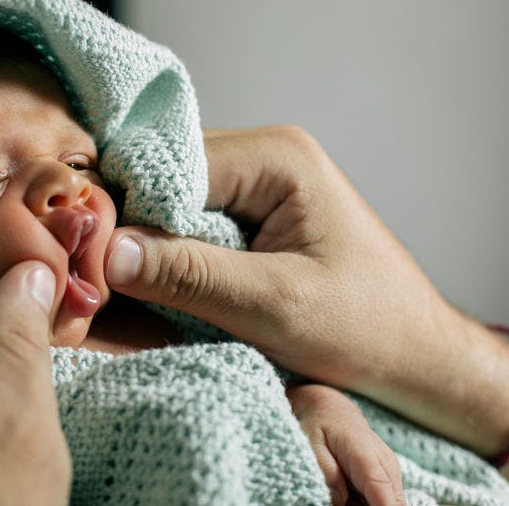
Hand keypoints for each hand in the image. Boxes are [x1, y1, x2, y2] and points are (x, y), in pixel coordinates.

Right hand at [104, 125, 508, 457]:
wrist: (416, 354)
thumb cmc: (367, 328)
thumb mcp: (274, 307)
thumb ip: (191, 275)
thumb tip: (108, 250)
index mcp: (277, 157)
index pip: (168, 164)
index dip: (124, 210)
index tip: (92, 261)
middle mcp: (265, 154)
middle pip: (164, 177)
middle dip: (132, 226)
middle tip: (100, 279)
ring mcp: (260, 182)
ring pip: (172, 201)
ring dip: (150, 243)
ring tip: (128, 287)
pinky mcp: (256, 213)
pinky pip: (192, 221)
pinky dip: (171, 253)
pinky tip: (161, 285)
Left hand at [287, 384, 404, 505]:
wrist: (335, 412)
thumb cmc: (321, 427)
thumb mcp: (312, 445)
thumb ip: (327, 472)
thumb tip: (340, 499)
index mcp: (365, 455)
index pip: (382, 491)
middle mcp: (385, 464)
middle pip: (393, 503)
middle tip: (342, 498)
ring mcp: (391, 471)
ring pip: (391, 503)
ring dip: (368, 505)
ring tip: (343, 489)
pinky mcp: (389, 477)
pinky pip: (386, 499)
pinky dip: (369, 501)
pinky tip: (350, 492)